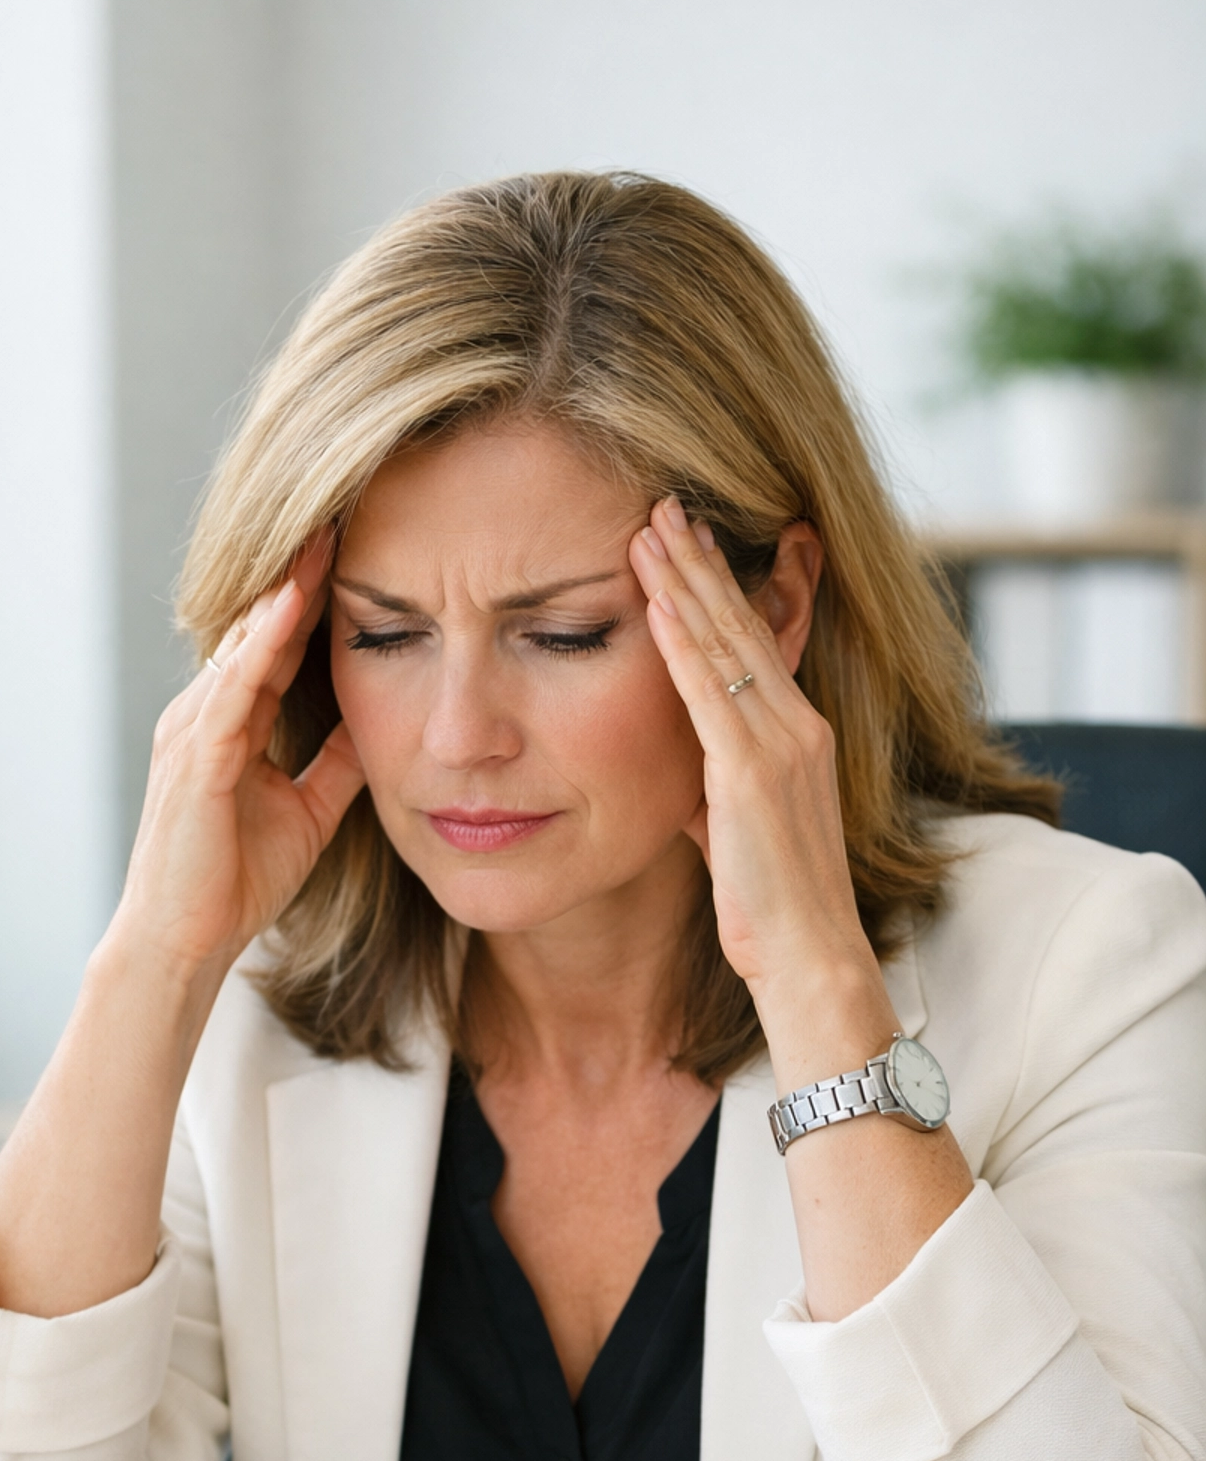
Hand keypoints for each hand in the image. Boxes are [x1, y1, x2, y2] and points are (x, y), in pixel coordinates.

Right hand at [110, 533, 365, 980]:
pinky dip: (262, 642)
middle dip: (300, 567)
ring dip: (284, 586)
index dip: (315, 593)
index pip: (277, 641)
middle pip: (258, 624)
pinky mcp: (197, 759)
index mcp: (231, 723)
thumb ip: (336, 764)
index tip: (357, 542)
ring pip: (244, 641)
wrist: (185, 942)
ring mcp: (194, 730)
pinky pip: (233, 687)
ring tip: (325, 530)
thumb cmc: (235, 882)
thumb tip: (379, 725)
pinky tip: (292, 602)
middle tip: (343, 503)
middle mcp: (205, 712)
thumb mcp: (307, 811)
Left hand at [628, 501, 875, 1023]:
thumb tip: (676, 776)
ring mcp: (781, 747)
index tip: (688, 540)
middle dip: (702, 562)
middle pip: (744, 625)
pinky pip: (711, 696)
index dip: (721, 589)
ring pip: (728, 646)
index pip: (756, 643)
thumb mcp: (732, 831)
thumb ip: (709, 789)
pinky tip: (658, 602)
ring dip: (686, 583)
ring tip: (651, 528)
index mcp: (799, 736)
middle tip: (666, 504)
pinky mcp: (752, 776)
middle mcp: (799, 727)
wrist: (809, 956)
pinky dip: (683, 644)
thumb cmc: (771, 906)